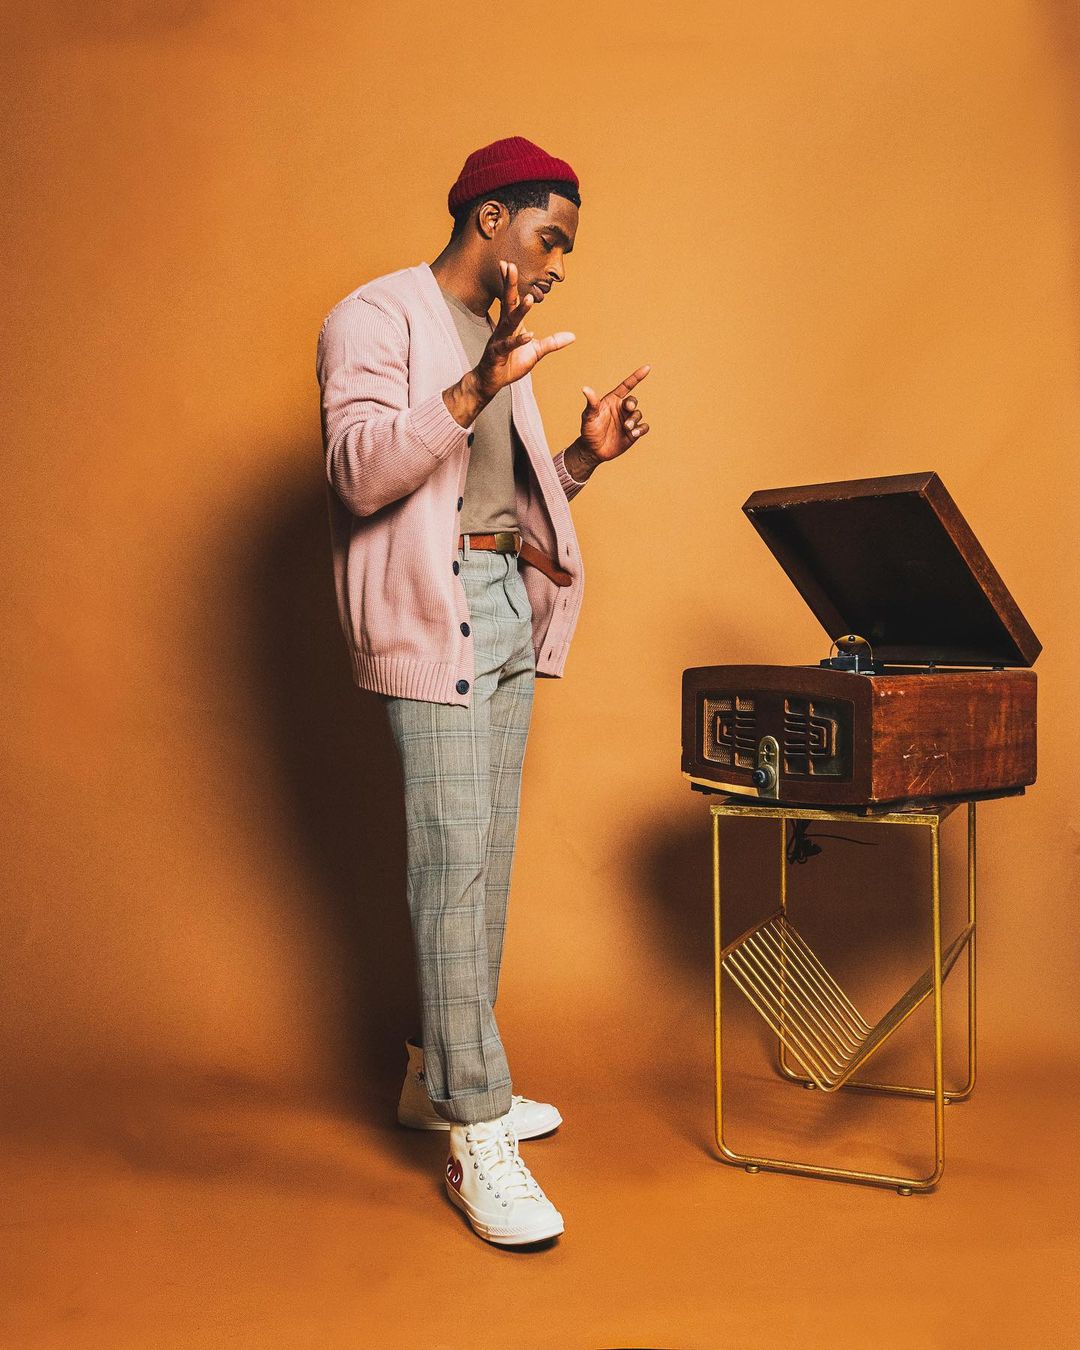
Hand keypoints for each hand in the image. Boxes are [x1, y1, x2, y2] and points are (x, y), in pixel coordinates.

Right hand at [475, 260, 574, 397]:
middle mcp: (503, 329)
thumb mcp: (535, 352)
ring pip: (509, 323)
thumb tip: (572, 336)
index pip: (510, 300)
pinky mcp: (497, 355)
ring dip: (519, 312)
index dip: (510, 283)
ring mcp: (498, 341)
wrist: (490, 381)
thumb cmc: (510, 364)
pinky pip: (508, 346)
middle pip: (507, 303)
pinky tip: (529, 335)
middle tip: (509, 266)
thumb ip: (552, 343)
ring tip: (529, 299)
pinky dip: (519, 341)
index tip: (509, 265)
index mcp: (511, 325)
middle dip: (509, 285)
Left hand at [572, 365, 651, 472]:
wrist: (593, 450)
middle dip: (632, 403)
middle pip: (633, 401)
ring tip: (626, 428)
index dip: (637, 377)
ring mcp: (628, 420)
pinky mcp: (633, 433)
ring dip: (634, 419)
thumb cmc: (589, 431)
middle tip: (628, 408)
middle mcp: (622, 409)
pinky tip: (633, 433)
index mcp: (613, 401)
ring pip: (638, 414)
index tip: (647, 368)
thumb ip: (591, 403)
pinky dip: (641, 429)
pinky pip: (644, 427)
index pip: (627, 386)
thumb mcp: (588, 416)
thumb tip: (585, 388)